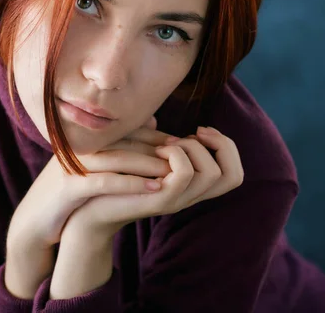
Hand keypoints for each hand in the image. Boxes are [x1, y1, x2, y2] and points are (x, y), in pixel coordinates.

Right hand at [6, 116, 167, 250]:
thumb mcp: (96, 168)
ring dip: (148, 163)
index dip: (157, 137)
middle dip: (157, 148)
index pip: (128, 132)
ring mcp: (73, 164)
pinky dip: (130, 184)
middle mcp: (80, 147)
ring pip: (117, 158)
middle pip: (125, 141)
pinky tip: (153, 188)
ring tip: (173, 172)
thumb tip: (153, 124)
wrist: (35, 220)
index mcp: (88, 141)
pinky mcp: (67, 187)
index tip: (181, 144)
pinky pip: (103, 181)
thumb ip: (123, 147)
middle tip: (184, 156)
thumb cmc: (72, 193)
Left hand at [63, 126, 243, 237]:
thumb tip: (156, 120)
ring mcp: (179, 201)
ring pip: (211, 173)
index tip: (200, 131)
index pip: (234, 174)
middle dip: (218, 145)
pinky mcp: (161, 201)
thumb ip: (153, 141)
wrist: (90, 203)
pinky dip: (175, 154)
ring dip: (191, 148)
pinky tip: (158, 151)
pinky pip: (184, 175)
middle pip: (233, 175)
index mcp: (193, 186)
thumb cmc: (115, 176)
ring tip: (166, 145)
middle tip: (188, 136)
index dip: (227, 147)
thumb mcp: (140, 156)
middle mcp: (192, 196)